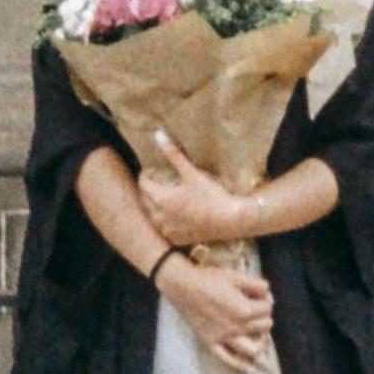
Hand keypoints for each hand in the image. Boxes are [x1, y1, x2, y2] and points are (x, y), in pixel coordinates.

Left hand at [139, 131, 241, 245]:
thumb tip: (158, 134)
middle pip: (144, 201)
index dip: (145, 175)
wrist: (230, 220)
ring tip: (161, 198)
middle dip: (146, 191)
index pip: (143, 184)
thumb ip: (173, 154)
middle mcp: (160, 217)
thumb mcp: (191, 172)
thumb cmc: (211, 195)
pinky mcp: (178, 239)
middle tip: (154, 182)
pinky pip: (164, 230)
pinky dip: (164, 222)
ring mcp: (168, 230)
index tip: (150, 170)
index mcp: (160, 199)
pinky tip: (172, 216)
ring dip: (153, 207)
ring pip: (152, 217)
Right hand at [156, 256, 273, 373]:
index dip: (267, 300)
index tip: (261, 296)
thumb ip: (256, 284)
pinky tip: (249, 368)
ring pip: (252, 349)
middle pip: (264, 327)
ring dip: (260, 342)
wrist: (184, 287)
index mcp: (245, 309)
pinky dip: (240, 366)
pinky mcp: (211, 343)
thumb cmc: (210, 279)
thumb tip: (267, 292)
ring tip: (259, 337)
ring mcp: (224, 338)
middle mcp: (237, 327)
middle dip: (264, 317)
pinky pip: (228, 360)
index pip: (267, 308)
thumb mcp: (235, 276)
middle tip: (258, 311)